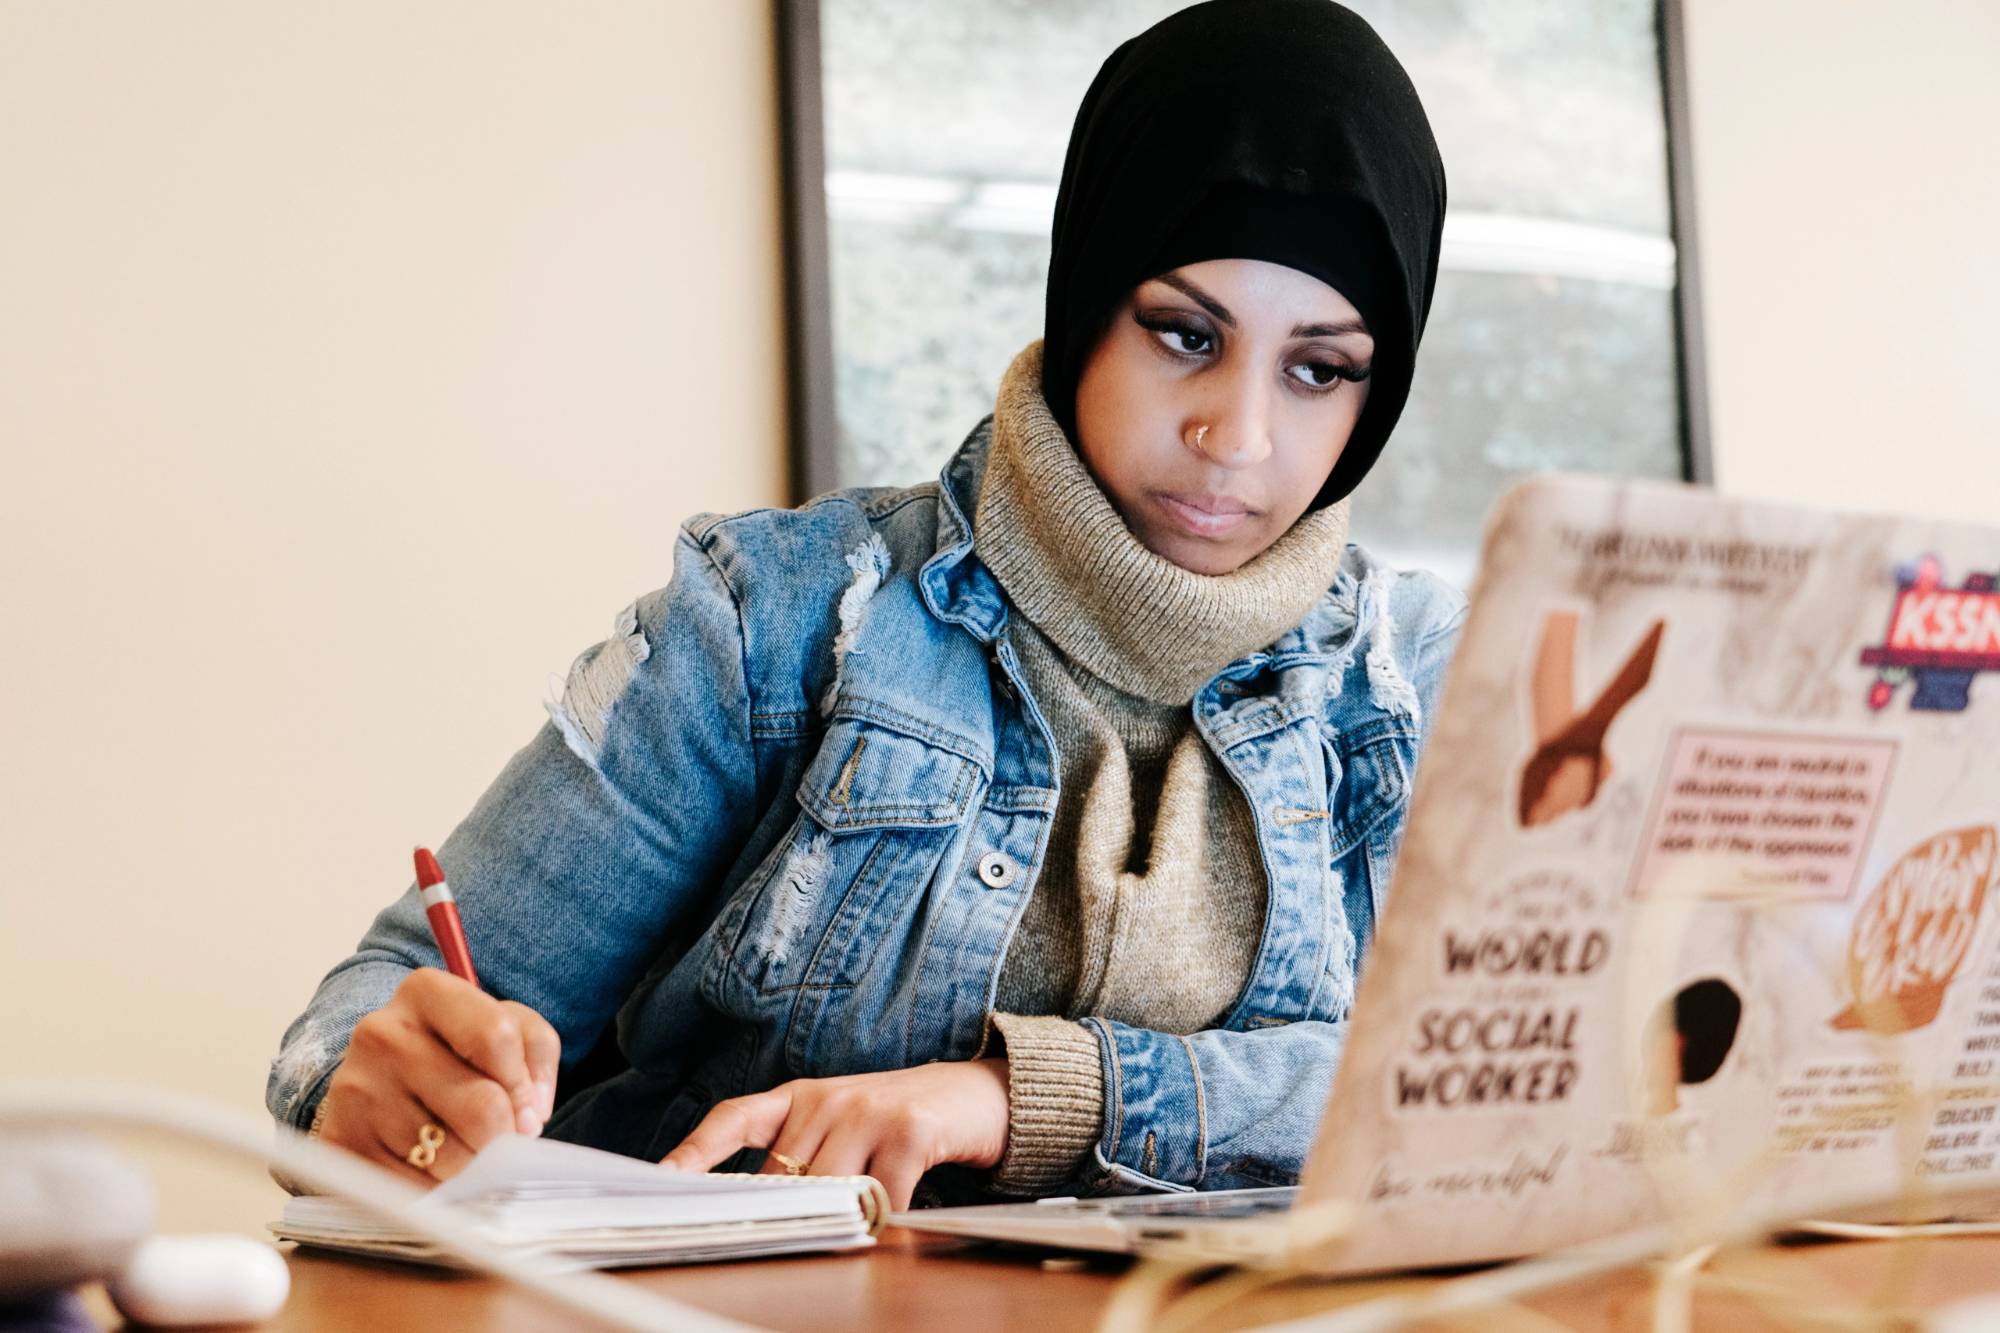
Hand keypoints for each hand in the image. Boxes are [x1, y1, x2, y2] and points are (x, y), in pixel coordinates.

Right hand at [316, 968, 559, 1182]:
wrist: (375, 1082)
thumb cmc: (451, 1052)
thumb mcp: (502, 1026)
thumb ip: (534, 1052)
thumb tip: (531, 1113)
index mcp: (425, 992)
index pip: (496, 1036)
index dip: (523, 1084)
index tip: (526, 1106)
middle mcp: (382, 1033)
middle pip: (483, 1106)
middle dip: (503, 1134)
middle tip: (496, 1136)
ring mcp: (358, 1088)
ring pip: (454, 1154)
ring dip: (470, 1164)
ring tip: (457, 1145)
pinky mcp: (342, 1141)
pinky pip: (417, 1186)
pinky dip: (437, 1188)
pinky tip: (429, 1167)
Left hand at [661, 1061, 1010, 1209]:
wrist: (976, 1095)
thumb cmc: (900, 1120)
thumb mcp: (844, 1125)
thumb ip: (803, 1154)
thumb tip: (764, 1210)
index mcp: (802, 1096)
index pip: (735, 1118)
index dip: (696, 1150)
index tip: (662, 1180)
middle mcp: (830, 1098)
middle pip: (782, 1176)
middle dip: (784, 1214)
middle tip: (783, 1241)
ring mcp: (869, 1112)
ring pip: (828, 1190)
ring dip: (838, 1221)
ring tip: (851, 1231)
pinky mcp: (909, 1133)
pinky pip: (881, 1198)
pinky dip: (882, 1223)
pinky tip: (889, 1225)